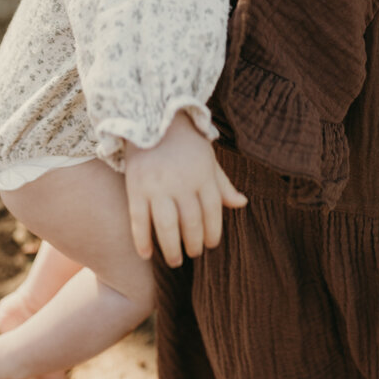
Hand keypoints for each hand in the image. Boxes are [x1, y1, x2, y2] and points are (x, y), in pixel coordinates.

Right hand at [124, 114, 247, 267]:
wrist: (151, 118)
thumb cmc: (185, 144)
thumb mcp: (208, 159)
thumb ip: (223, 184)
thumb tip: (242, 204)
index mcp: (203, 175)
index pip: (213, 212)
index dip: (213, 233)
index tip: (210, 245)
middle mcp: (182, 183)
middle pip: (192, 223)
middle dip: (194, 244)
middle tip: (192, 253)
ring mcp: (157, 186)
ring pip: (167, 227)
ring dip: (172, 249)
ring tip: (175, 260)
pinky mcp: (136, 187)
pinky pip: (139, 220)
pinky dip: (142, 240)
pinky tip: (146, 255)